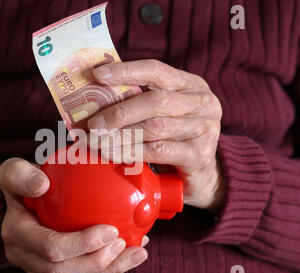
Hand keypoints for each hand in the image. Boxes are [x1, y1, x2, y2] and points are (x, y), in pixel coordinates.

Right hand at [0, 158, 148, 272]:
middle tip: (123, 241)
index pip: (50, 248)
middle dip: (97, 261)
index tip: (110, 229)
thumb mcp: (13, 171)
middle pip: (62, 271)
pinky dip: (110, 266)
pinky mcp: (57, 268)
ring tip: (137, 252)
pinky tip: (133, 251)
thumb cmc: (21, 183)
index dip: (81, 244)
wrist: (21, 199)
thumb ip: (20, 174)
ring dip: (109, 268)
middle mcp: (25, 257)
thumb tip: (41, 185)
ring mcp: (40, 266)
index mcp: (17, 235)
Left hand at [88, 59, 223, 210]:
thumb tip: (95, 95)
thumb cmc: (174, 139)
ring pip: (155, 128)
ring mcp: (205, 129)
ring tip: (98, 142)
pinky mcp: (199, 155)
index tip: (98, 75)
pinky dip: (132, 152)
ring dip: (121, 135)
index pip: (156, 70)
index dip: (126, 71)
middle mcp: (203, 103)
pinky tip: (114, 155)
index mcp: (191, 85)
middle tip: (94, 124)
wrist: (203, 176)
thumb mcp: (162, 114)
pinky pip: (159, 151)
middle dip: (119, 112)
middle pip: (155, 101)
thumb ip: (140, 101)